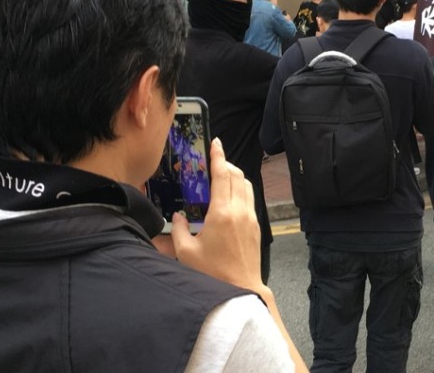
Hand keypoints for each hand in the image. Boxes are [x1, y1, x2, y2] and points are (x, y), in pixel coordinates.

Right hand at [171, 138, 263, 292]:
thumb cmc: (213, 274)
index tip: (215, 143)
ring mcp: (251, 218)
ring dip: (235, 176)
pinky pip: (250, 199)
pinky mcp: (256, 226)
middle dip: (226, 164)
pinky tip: (229, 198)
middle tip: (214, 160)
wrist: (241, 290)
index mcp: (222, 213)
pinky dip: (241, 190)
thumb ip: (179, 229)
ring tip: (221, 177)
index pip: (222, 175)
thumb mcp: (186, 252)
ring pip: (246, 185)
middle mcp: (240, 211)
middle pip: (237, 175)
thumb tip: (177, 216)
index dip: (218, 157)